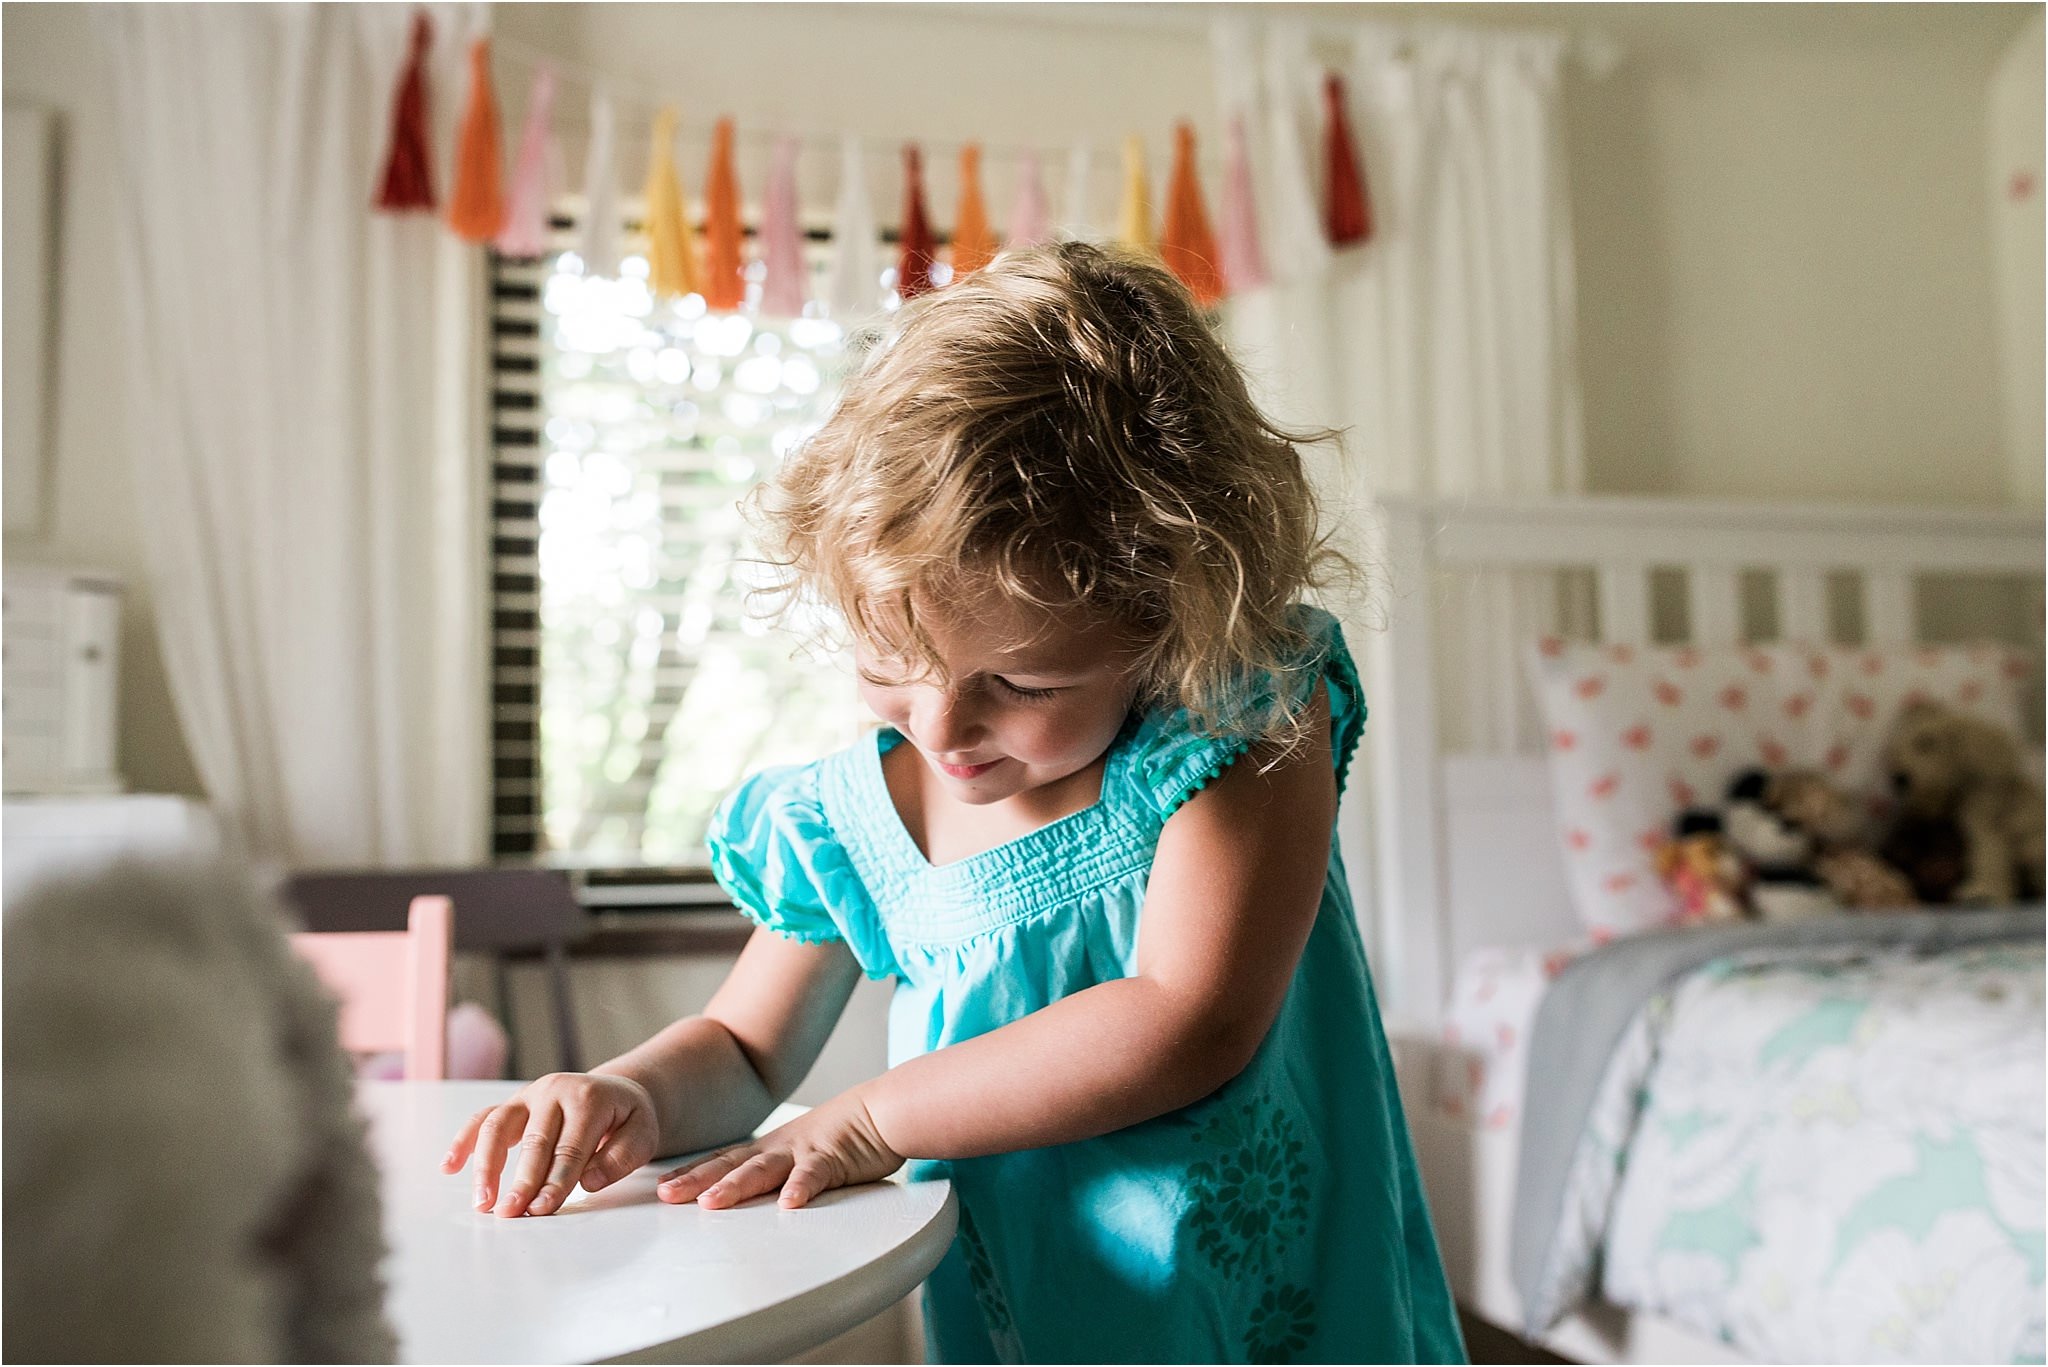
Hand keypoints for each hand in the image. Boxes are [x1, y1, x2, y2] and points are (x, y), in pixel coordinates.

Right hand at [442, 1072, 660, 1217]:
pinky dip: (464, 1141)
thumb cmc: (628, 1118)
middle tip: (511, 1213)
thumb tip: (590, 1181)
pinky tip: (449, 1167)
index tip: (542, 1208)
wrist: (617, 1091)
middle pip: (534, 1141)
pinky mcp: (513, 1105)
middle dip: (522, 1180)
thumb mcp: (643, 1132)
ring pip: (498, 1126)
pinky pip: (483, 1119)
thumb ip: (622, 1156)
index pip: (570, 1147)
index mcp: (588, 1098)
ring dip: (486, 1165)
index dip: (556, 1180)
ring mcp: (529, 1096)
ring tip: (482, 1201)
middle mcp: (554, 1091)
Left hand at [656, 1088, 902, 1210]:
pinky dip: (801, 1187)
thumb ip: (776, 1172)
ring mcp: (804, 1151)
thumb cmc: (845, 1135)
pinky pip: (815, 1174)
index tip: (663, 1188)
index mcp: (770, 1148)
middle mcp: (780, 1148)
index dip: (692, 1173)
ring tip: (712, 1202)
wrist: (884, 1109)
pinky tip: (789, 1203)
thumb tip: (751, 1195)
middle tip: (666, 1196)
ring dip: (737, 1185)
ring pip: (765, 1169)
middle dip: (697, 1181)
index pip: (722, 1161)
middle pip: (731, 1165)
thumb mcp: (801, 1152)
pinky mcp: (835, 1157)